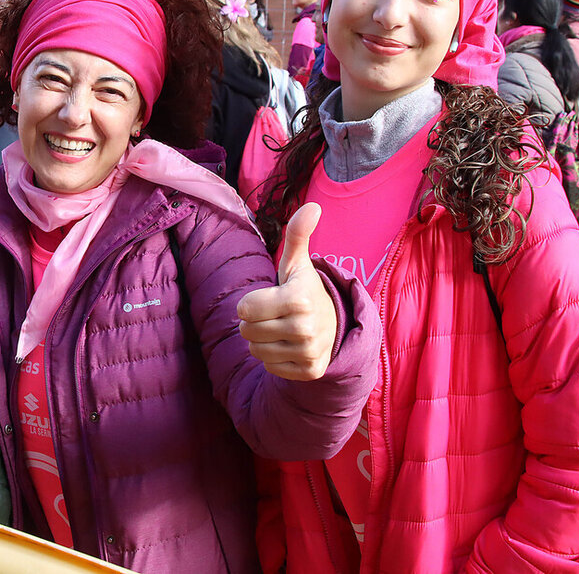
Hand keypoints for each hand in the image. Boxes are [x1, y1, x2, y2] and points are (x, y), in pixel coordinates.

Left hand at [237, 203, 337, 380]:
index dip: (250, 303)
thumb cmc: (304, 289)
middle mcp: (306, 327)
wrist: (335, 324)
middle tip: (274, 315)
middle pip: (247, 332)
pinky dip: (274, 358)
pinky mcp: (310, 371)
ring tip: (281, 329)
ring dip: (261, 341)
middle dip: (254, 323)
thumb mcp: (296, 263)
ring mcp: (310, 351)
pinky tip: (290, 346)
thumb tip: (312, 206)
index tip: (268, 298)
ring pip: (255, 351)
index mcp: (299, 298)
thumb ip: (297, 234)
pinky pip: (269, 367)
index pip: (244, 310)